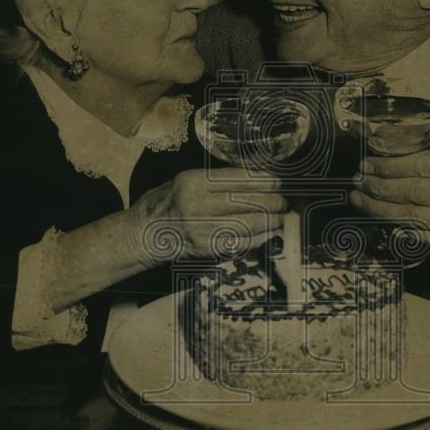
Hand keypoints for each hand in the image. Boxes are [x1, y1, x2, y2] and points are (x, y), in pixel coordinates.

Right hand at [131, 168, 287, 261]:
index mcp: (192, 182)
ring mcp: (201, 230)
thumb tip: (258, 179)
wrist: (143, 234)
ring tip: (281, 217)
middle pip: (246, 201)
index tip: (279, 180)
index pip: (237, 179)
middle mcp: (196, 205)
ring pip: (247, 224)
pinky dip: (258, 238)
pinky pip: (240, 244)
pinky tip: (268, 233)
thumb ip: (217, 181)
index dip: (263, 180)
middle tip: (285, 201)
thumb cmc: (168, 201)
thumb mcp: (187, 180)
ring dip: (270, 221)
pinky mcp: (205, 250)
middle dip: (272, 201)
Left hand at [349, 133, 429, 247]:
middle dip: (381, 189)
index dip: (391, 166)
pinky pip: (429, 236)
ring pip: (418, 217)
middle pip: (417, 192)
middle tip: (358, 183)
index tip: (369, 164)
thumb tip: (392, 143)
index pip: (425, 165)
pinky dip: (403, 228)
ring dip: (383, 210)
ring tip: (362, 201)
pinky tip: (384, 220)